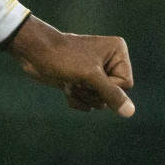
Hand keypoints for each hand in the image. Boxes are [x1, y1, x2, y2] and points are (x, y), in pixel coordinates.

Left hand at [1, 15, 134, 116]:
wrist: (33, 54)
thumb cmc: (63, 59)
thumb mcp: (90, 77)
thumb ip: (112, 94)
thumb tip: (130, 112)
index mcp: (118, 52)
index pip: (126, 84)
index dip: (107, 88)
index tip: (91, 79)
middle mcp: (110, 60)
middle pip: (113, 94)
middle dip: (93, 93)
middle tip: (78, 80)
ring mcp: (96, 71)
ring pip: (100, 100)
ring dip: (83, 96)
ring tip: (71, 82)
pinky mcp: (83, 80)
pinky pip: (89, 101)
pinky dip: (77, 99)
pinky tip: (67, 88)